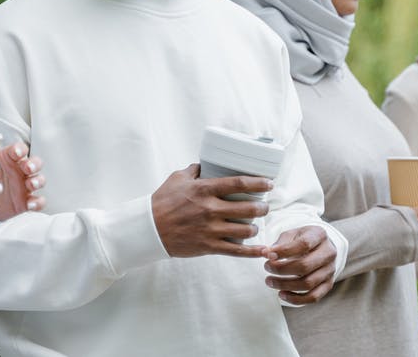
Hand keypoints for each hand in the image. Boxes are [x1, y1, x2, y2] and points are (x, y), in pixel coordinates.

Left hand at [0, 109, 44, 218]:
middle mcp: (20, 170)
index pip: (21, 148)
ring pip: (40, 180)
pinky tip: (30, 203)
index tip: (15, 153)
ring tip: (30, 185)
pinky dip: (38, 202)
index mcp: (11, 157)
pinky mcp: (26, 202)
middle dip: (35, 164)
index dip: (20, 150)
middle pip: (36, 163)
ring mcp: (25, 186)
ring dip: (38, 181)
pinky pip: (39, 201)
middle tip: (27, 168)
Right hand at [151, 164, 271, 257]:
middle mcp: (210, 209)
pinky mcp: (208, 246)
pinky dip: (252, 252)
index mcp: (204, 190)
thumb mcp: (177, 179)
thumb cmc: (162, 202)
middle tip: (265, 206)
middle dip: (262, 207)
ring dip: (255, 228)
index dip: (258, 183)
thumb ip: (194, 170)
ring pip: (245, 230)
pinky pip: (236, 250)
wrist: (148, 229)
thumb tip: (205, 164)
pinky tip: (262, 251)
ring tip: (254, 226)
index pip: (239, 183)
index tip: (269, 183)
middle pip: (248, 208)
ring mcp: (210, 229)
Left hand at [263, 226, 336, 304]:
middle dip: (281, 269)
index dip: (284, 251)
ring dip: (285, 285)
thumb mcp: (291, 234)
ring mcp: (330, 270)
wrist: (319, 247)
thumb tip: (266, 253)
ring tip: (269, 281)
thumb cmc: (301, 240)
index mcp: (320, 235)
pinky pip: (313, 297)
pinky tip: (281, 294)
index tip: (268, 255)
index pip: (303, 244)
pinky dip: (296, 299)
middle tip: (266, 268)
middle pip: (305, 266)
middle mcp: (329, 253)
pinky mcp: (328, 284)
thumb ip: (279, 244)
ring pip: (308, 283)